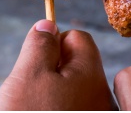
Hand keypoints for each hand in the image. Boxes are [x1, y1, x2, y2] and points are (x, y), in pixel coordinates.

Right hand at [0, 21, 115, 110]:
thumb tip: (49, 25)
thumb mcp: (27, 74)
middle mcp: (102, 100)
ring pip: (76, 90)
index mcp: (91, 77)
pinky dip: (61, 107)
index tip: (37, 59)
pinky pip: (76, 108)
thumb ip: (40, 45)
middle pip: (79, 65)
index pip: (79, 38)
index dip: (53, 42)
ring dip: (56, 90)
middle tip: (34, 86)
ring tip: (36, 105)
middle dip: (54, 68)